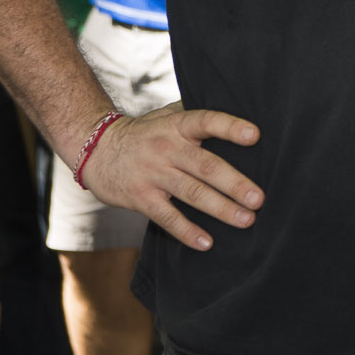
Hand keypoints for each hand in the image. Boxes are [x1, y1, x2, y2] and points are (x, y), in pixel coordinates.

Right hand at [77, 102, 262, 250]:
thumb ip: (195, 116)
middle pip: (205, 165)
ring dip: (221, 208)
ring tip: (246, 220)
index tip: (254, 136)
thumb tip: (239, 112)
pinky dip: (187, 231)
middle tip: (259, 198)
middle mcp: (167, 148)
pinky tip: (207, 242)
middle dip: (234, 183)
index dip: (230, 127)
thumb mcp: (166, 116)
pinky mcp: (141, 197)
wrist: (96, 149)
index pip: (207, 121)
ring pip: (192, 193)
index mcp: (178, 125)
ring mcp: (153, 174)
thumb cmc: (145, 133)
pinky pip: (167, 217)